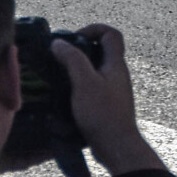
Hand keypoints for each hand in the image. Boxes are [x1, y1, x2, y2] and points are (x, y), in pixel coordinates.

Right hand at [53, 28, 161, 173]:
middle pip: (102, 51)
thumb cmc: (102, 113)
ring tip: (60, 77)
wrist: (117, 147)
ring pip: (96, 71)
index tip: (74, 39)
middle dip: (81, 50)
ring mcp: (113, 90)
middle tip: (62, 58)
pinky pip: (93, 87)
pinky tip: (66, 96)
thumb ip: (73, 60)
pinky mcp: (107, 105)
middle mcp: (117, 74)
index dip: (94, 29)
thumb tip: (59, 43)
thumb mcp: (84, 83)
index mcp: (116, 64)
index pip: (112, 34)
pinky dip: (80, 86)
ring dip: (79, 70)